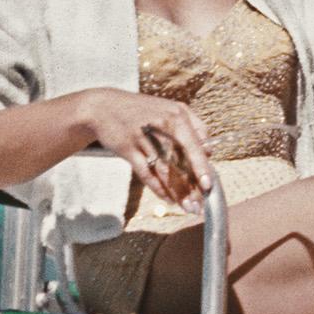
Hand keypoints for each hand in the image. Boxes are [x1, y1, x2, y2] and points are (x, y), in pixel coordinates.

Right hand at [86, 89, 214, 209]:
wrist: (104, 107)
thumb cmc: (144, 110)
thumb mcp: (173, 109)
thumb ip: (195, 127)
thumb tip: (209, 151)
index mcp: (177, 116)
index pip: (194, 146)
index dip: (201, 167)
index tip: (208, 185)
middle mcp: (161, 127)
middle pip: (179, 162)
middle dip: (191, 186)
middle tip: (199, 205)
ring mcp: (143, 139)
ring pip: (163, 171)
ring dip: (177, 192)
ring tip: (187, 206)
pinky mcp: (128, 149)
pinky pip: (145, 173)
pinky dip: (157, 188)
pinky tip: (168, 199)